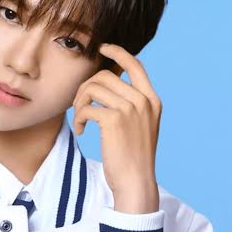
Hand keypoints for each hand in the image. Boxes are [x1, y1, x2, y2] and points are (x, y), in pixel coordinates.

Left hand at [72, 43, 161, 213]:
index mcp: (152, 100)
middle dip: (85, 88)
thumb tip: (105, 83)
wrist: (136, 182)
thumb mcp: (140, 126)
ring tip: (80, 120)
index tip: (102, 48)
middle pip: (105, 76)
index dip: (118, 52)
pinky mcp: (114, 120)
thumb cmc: (133, 157)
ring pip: (93, 88)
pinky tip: (82, 132)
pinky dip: (79, 118)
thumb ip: (130, 104)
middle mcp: (143, 101)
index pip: (135, 64)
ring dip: (80, 103)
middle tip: (79, 107)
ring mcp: (130, 109)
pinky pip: (87, 107)